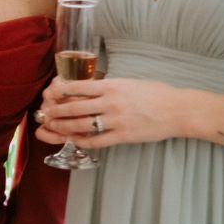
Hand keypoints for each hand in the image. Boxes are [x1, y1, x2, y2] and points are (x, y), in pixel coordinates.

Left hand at [33, 77, 183, 149]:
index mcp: (112, 85)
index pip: (77, 87)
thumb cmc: (155, 93)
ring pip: (81, 125)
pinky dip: (80, 140)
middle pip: (74, 107)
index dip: (59, 91)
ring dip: (62, 127)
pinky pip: (96, 140)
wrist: (179, 110)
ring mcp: (117, 120)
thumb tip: (83, 89)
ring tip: (53, 127)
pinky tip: (72, 139)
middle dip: (55, 111)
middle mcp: (112, 102)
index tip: (50, 93)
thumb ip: (107, 86)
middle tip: (45, 114)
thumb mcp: (128, 83)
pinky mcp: (123, 136)